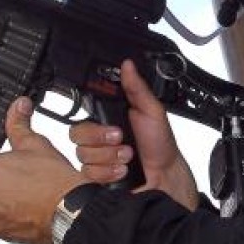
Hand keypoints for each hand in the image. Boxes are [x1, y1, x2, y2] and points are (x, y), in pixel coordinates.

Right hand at [70, 59, 198, 209]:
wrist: (166, 175)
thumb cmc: (160, 145)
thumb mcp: (152, 111)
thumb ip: (137, 88)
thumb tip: (128, 65)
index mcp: (108, 120)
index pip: (83, 115)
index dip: (94, 123)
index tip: (114, 128)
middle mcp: (99, 139)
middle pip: (77, 135)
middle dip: (102, 140)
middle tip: (122, 140)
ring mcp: (96, 158)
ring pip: (82, 155)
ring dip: (109, 157)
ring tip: (128, 157)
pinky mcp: (96, 177)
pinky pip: (87, 173)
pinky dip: (108, 172)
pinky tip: (122, 171)